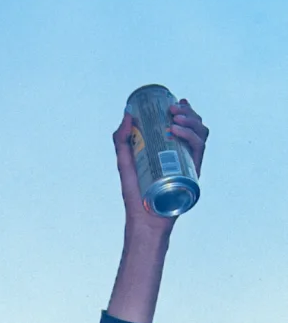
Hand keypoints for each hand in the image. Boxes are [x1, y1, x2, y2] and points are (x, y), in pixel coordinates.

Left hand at [107, 96, 206, 322]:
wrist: (143, 221)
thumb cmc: (135, 195)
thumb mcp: (125, 163)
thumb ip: (122, 140)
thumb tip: (127, 115)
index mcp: (173, 152)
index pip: (185, 127)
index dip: (185, 111)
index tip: (175, 102)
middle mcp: (184, 157)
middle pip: (196, 128)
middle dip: (188, 113)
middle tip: (172, 110)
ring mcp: (190, 165)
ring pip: (201, 136)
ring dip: (191, 121)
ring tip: (174, 118)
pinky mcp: (193, 175)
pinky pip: (198, 151)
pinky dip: (189, 137)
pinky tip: (176, 131)